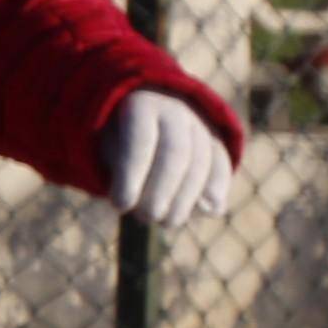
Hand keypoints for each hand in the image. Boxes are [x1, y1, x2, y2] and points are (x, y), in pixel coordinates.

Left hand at [99, 90, 236, 228]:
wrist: (150, 114)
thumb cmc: (120, 139)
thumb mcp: (106, 147)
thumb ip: (119, 170)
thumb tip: (139, 206)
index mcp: (142, 105)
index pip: (140, 140)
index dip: (131, 175)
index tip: (120, 205)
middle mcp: (176, 110)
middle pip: (175, 153)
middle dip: (161, 191)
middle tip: (146, 217)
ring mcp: (201, 124)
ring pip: (201, 162)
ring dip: (186, 199)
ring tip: (167, 222)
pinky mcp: (217, 141)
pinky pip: (221, 166)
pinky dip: (216, 189)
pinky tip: (207, 211)